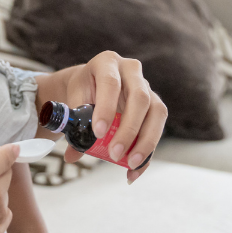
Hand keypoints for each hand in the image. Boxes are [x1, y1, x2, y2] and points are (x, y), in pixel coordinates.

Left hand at [38, 51, 167, 183]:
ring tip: (130, 164)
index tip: (98, 133)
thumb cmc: (83, 91)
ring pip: (156, 112)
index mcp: (107, 62)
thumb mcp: (73, 101)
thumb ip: (73, 125)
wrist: (92, 85)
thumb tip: (73, 155)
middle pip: (139, 98)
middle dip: (128, 130)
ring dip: (145, 142)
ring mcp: (147, 86)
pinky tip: (135, 169)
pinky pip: (158, 128)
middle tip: (114, 154)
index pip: (110, 83)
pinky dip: (148, 151)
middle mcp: (131, 71)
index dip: (106, 108)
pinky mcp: (155, 105)